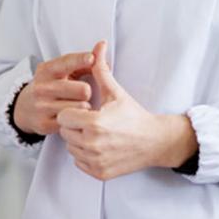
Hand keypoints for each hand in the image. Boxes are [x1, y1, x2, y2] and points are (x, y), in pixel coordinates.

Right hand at [13, 51, 94, 135]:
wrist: (24, 108)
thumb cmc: (50, 86)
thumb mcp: (59, 71)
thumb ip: (81, 62)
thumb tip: (101, 50)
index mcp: (46, 71)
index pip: (66, 63)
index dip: (80, 60)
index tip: (91, 58)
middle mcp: (42, 87)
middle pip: (82, 89)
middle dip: (87, 91)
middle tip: (83, 93)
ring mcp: (42, 106)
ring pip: (80, 106)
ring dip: (84, 107)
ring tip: (78, 105)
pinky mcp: (45, 123)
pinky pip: (73, 122)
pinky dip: (77, 120)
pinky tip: (73, 117)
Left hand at [57, 40, 197, 179]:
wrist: (155, 142)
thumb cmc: (134, 116)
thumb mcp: (116, 92)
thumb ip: (101, 69)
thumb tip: (98, 45)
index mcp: (94, 124)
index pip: (63, 116)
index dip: (73, 111)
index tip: (86, 109)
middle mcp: (93, 145)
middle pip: (65, 132)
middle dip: (74, 125)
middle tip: (91, 120)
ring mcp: (96, 161)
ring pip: (70, 147)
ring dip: (78, 140)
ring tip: (96, 133)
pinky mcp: (99, 173)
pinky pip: (78, 162)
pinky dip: (85, 155)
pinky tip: (99, 145)